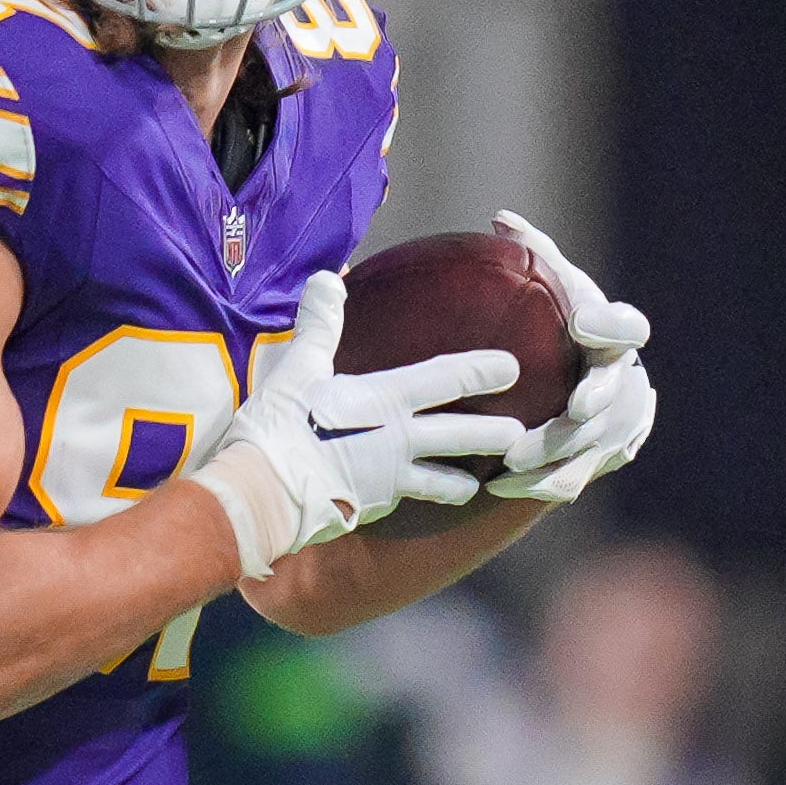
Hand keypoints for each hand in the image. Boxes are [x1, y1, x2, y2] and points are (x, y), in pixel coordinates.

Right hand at [189, 271, 527, 573]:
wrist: (263, 495)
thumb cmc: (281, 428)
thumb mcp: (298, 368)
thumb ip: (320, 325)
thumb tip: (328, 277)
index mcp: (388, 400)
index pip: (449, 380)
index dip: (483, 371)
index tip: (512, 368)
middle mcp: (400, 441)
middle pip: (463, 437)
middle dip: (496, 435)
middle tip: (522, 435)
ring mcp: (391, 479)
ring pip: (444, 481)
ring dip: (465, 481)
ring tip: (478, 484)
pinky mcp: (373, 507)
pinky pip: (407, 500)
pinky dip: (420, 498)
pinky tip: (420, 498)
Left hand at [486, 210, 657, 502]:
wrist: (587, 377)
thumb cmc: (565, 321)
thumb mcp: (557, 285)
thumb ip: (534, 255)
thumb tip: (501, 219)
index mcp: (612, 336)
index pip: (626, 326)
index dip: (609, 326)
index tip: (582, 322)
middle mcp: (618, 381)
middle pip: (610, 395)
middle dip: (592, 404)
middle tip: (568, 411)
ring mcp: (609, 424)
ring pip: (589, 445)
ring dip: (554, 455)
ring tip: (509, 462)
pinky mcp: (591, 460)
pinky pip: (570, 479)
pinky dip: (538, 486)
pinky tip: (499, 488)